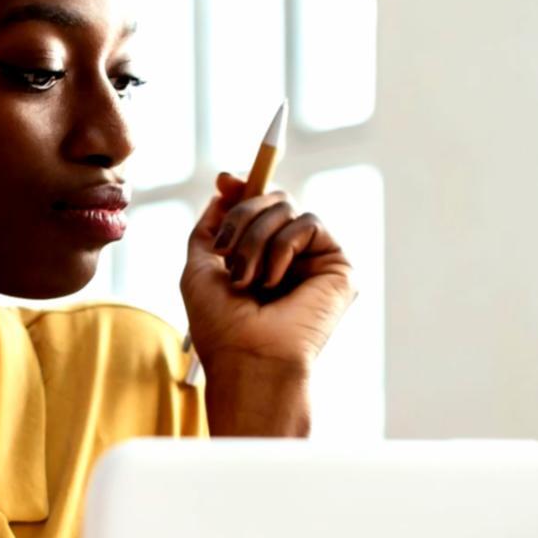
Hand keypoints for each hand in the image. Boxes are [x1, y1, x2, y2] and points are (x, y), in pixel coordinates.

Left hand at [181, 171, 355, 375]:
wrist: (248, 357)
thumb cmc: (220, 325)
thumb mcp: (200, 267)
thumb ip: (211, 226)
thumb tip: (228, 185)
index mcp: (260, 257)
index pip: (258, 206)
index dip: (242, 188)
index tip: (225, 180)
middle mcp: (290, 257)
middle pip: (271, 198)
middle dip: (241, 218)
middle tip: (226, 253)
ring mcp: (314, 260)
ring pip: (286, 207)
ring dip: (255, 239)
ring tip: (249, 280)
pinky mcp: (337, 266)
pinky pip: (309, 223)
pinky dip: (283, 247)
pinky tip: (275, 281)